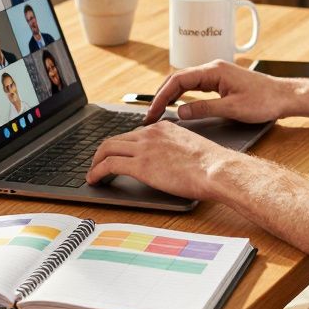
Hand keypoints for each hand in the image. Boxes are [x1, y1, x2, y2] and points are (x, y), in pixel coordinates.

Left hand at [86, 120, 240, 198]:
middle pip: (114, 139)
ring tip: (92, 174)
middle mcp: (150, 133)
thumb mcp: (189, 148)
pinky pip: (109, 165)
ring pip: (107, 149)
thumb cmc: (211, 164)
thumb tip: (168, 162)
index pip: (132, 134)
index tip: (115, 155)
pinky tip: (94, 180)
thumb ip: (174, 149)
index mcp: (163, 127)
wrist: (216, 169)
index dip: (119, 146)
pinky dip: (97, 172)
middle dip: (101, 152)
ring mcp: (144, 148)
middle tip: (97, 164)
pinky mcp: (140, 165)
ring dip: (95, 162)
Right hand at [143, 59, 295, 124]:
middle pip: (178, 78)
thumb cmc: (264, 101)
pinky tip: (177, 105)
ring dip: (170, 95)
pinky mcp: (221, 80)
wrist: (285, 96)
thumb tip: (180, 112)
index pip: (178, 80)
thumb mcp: (232, 109)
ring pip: (185, 81)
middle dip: (161, 95)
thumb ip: (204, 109)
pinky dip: (182, 94)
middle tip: (150, 115)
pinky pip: (195, 85)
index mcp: (214, 71)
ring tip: (158, 111)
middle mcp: (213, 68)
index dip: (162, 96)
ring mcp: (217, 73)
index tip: (152, 111)